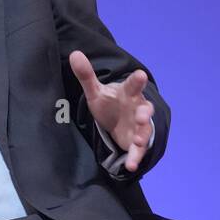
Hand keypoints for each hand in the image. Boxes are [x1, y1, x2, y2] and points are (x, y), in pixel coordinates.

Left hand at [68, 50, 154, 172]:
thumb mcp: (95, 90)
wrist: (117, 120)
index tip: (140, 74)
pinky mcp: (137, 141)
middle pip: (144, 109)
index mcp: (128, 93)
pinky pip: (139, 150)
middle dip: (144, 113)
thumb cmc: (109, 102)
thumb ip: (86, 74)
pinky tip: (132, 166)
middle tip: (141, 115)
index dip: (137, 80)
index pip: (133, 85)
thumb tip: (74, 54)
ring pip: (145, 130)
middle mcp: (138, 108)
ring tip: (138, 141)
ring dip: (143, 136)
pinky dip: (136, 157)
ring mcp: (140, 126)